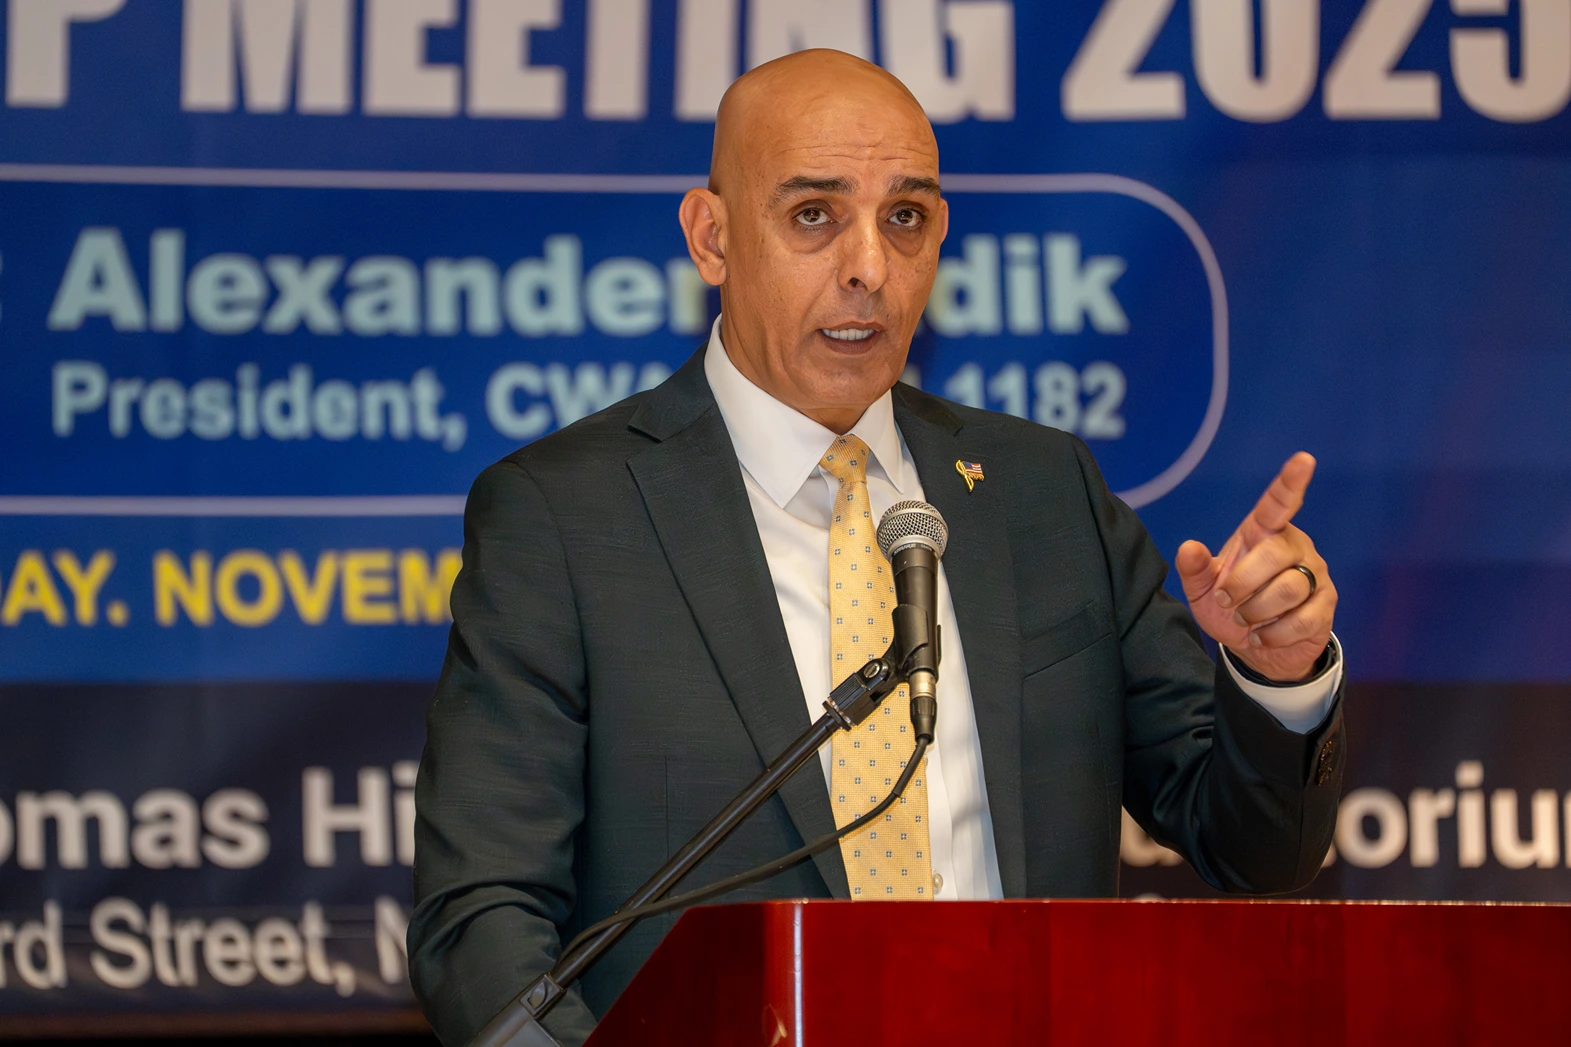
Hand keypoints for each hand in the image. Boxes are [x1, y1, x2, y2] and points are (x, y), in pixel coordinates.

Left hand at [1175, 452, 1335, 682]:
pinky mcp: (1326, 604)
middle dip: (1243, 584)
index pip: (1277, 504)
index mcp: (1262, 534)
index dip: (1290, 483)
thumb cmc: (1231, 607)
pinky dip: (1274, 634)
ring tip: (1247, 620)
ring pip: (1288, 589)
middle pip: (1274, 555)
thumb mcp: (1203, 591)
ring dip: (1257, 612)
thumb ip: (1194, 569)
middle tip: (1227, 602)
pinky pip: (1302, 619)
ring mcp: (1315, 574)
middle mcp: (1293, 546)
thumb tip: (1188, 548)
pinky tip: (1265, 634)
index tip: (1304, 459)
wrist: (1256, 647)